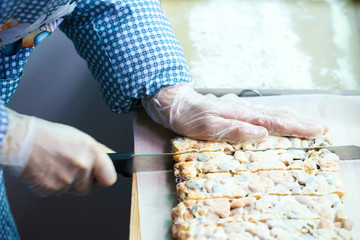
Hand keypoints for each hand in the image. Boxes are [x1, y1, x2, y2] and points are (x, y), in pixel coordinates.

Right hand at [1, 108, 116, 195]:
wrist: (21, 141)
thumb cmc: (49, 136)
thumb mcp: (80, 138)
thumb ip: (98, 151)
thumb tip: (112, 159)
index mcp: (91, 152)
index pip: (109, 178)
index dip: (105, 178)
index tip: (102, 177)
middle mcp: (81, 167)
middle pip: (89, 186)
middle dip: (82, 180)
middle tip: (71, 166)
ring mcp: (66, 180)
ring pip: (72, 190)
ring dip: (68, 182)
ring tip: (57, 166)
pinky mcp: (51, 189)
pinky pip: (58, 192)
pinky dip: (53, 184)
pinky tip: (48, 170)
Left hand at [142, 83, 326, 142]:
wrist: (175, 102)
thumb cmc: (188, 117)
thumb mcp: (207, 127)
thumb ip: (233, 131)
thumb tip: (261, 134)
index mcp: (240, 115)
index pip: (273, 123)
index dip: (295, 128)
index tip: (315, 131)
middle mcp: (243, 110)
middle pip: (276, 116)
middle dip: (299, 122)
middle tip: (320, 126)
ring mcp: (239, 109)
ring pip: (270, 112)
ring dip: (290, 118)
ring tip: (306, 121)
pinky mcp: (233, 110)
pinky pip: (259, 113)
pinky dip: (274, 115)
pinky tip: (276, 117)